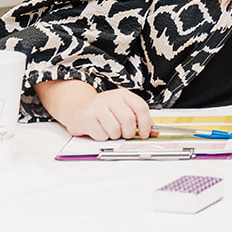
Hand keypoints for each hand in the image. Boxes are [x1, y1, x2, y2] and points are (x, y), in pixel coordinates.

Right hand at [36, 80, 152, 139]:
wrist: (77, 106)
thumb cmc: (103, 109)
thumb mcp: (122, 108)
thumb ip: (138, 119)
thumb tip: (154, 131)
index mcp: (123, 95)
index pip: (141, 108)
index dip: (146, 123)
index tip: (145, 133)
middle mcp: (110, 98)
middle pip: (128, 120)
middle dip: (129, 132)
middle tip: (126, 134)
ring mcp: (98, 107)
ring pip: (115, 130)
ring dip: (114, 135)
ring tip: (110, 131)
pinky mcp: (87, 118)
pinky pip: (102, 135)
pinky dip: (103, 137)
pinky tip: (99, 130)